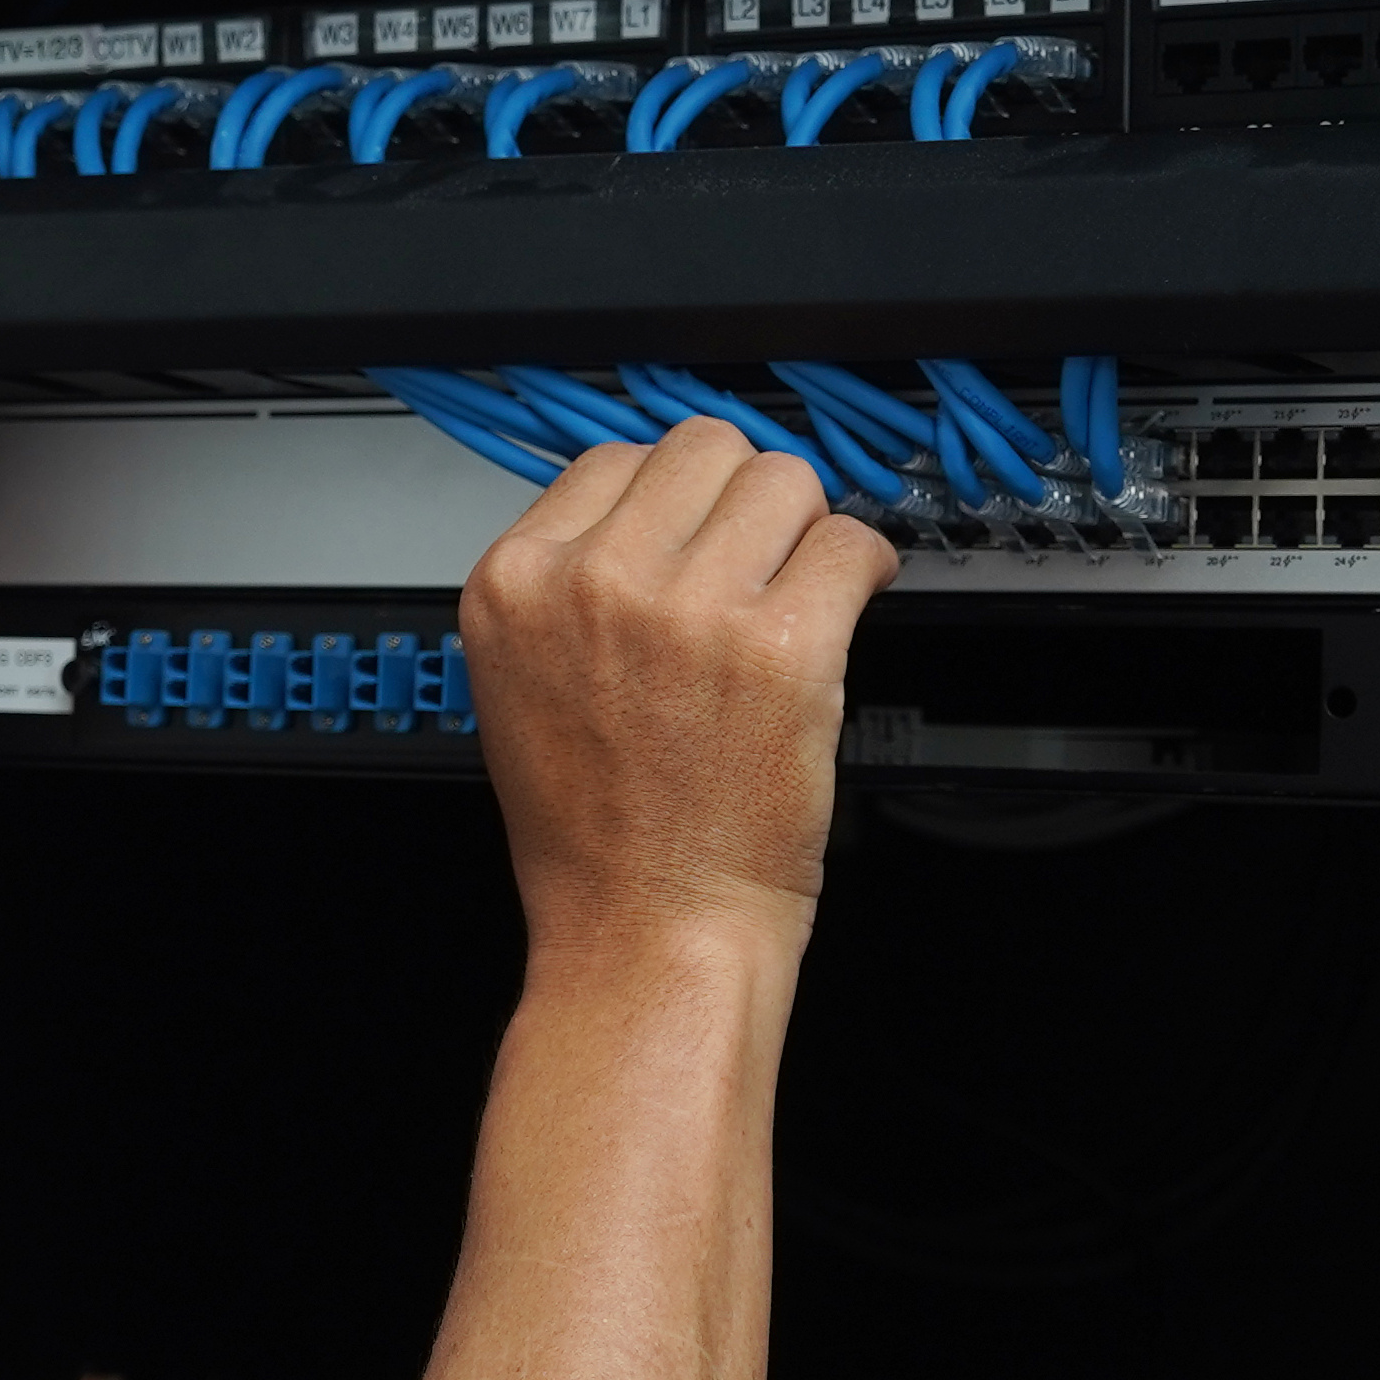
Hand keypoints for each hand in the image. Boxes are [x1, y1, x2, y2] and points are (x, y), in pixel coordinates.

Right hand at [456, 418, 895, 968]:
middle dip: (742, 500)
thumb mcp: (523, 681)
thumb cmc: (596, 834)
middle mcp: (596, 580)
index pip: (615, 458)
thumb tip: (654, 505)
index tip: (701, 537)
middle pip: (704, 448)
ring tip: (797, 593)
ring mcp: (691, 608)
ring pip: (784, 480)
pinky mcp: (783, 645)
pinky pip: (850, 544)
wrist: (647, 930)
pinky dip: (863, 569)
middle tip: (758, 563)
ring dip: (805, 530)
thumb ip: (571, 582)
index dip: (672, 500)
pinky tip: (847, 607)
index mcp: (516, 581)